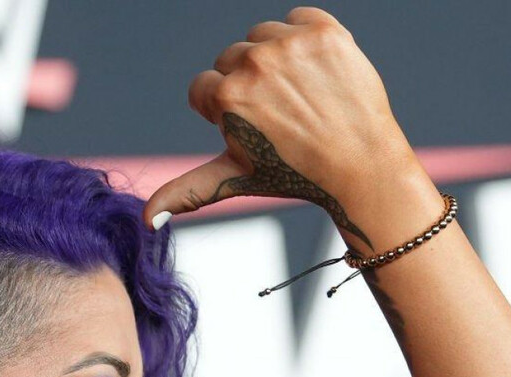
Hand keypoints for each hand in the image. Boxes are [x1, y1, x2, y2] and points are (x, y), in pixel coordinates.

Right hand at [140, 7, 424, 246]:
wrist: (363, 168)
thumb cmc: (296, 176)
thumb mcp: (236, 179)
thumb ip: (188, 190)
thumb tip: (147, 221)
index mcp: (226, 95)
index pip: (204, 87)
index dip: (225, 112)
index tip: (256, 130)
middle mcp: (255, 63)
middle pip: (233, 60)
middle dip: (251, 86)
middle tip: (284, 118)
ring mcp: (291, 45)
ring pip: (263, 36)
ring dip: (277, 60)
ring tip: (302, 97)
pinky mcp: (325, 32)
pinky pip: (299, 18)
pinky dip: (307, 40)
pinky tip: (319, 75)